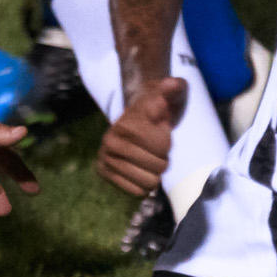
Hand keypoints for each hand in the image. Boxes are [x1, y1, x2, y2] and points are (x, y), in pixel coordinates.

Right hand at [96, 77, 185, 196]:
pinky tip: (141, 172)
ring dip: (155, 174)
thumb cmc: (157, 108)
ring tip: (149, 162)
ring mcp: (105, 158)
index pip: (162, 147)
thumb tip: (172, 85)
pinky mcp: (103, 172)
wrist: (135, 118)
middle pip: (157, 167)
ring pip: (148, 183)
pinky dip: (144, 185)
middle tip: (156, 150)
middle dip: (162, 160)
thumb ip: (172, 89)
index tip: (160, 131)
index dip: (167, 143)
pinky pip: (136, 191)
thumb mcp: (168, 94)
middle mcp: (111, 140)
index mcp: (127, 124)